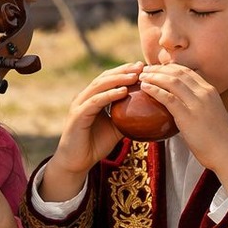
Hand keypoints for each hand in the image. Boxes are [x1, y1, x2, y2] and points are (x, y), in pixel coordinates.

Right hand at [40, 63, 143, 201]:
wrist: (77, 162)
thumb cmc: (95, 145)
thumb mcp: (116, 128)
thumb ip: (128, 118)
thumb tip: (150, 113)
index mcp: (93, 98)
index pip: (109, 79)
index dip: (125, 71)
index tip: (143, 67)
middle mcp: (85, 97)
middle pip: (105, 77)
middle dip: (123, 70)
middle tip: (140, 66)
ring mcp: (80, 105)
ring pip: (100, 86)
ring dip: (118, 79)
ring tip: (135, 76)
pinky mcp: (78, 115)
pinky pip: (96, 102)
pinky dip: (109, 95)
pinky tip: (123, 92)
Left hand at [135, 65, 227, 191]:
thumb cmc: (217, 140)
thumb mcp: (210, 115)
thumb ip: (197, 106)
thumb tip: (180, 107)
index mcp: (210, 91)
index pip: (187, 71)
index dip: (169, 67)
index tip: (156, 69)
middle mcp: (204, 93)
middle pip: (177, 72)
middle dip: (158, 69)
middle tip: (144, 70)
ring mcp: (196, 103)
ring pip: (171, 81)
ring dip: (153, 76)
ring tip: (141, 77)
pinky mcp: (188, 116)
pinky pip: (167, 97)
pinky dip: (154, 89)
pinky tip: (144, 87)